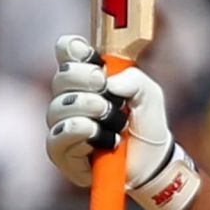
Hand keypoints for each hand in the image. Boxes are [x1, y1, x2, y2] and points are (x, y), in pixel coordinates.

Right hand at [45, 35, 175, 190]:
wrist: (152, 160)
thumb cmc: (146, 123)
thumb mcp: (149, 94)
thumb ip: (134, 78)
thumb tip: (109, 82)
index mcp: (88, 77)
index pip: (67, 51)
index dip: (73, 49)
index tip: (92, 58)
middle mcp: (69, 97)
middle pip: (61, 77)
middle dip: (86, 81)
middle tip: (109, 94)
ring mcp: (62, 124)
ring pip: (58, 107)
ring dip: (89, 110)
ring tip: (115, 122)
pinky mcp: (61, 152)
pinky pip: (57, 136)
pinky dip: (81, 134)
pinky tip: (101, 138)